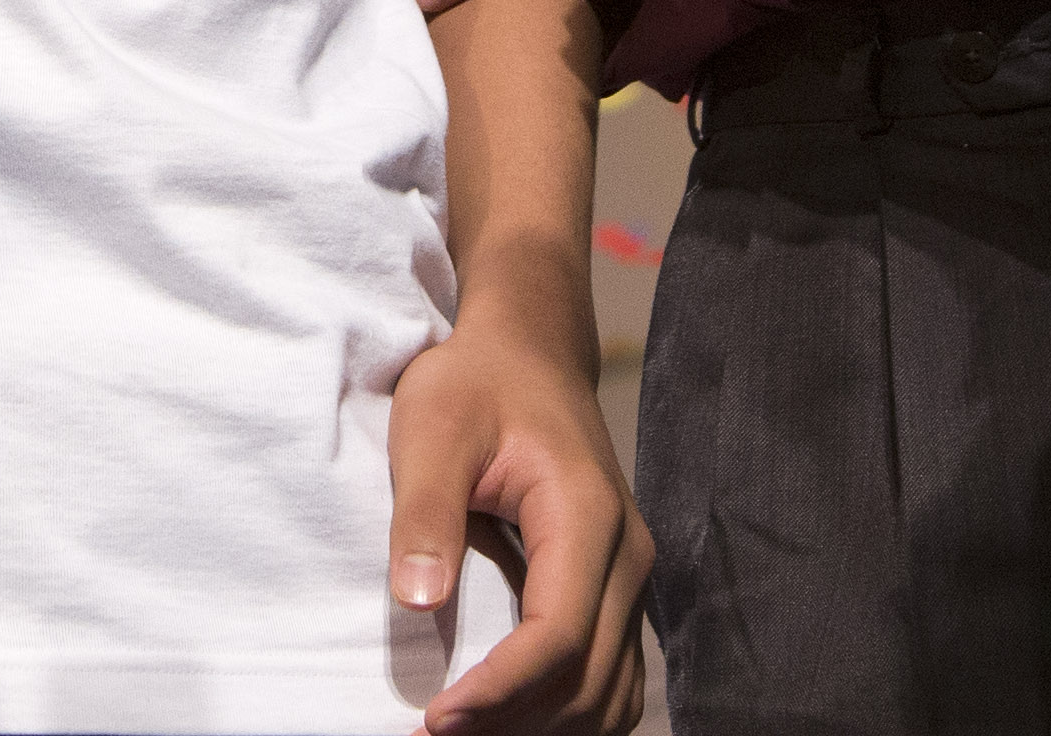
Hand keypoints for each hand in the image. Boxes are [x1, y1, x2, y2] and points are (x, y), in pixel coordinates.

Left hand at [385, 321, 648, 735]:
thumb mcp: (431, 426)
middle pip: (587, 680)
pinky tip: (511, 723)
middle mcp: (627, 557)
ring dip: (543, 730)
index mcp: (585, 513)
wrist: (529, 353)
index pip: (557, 635)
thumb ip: (426, 511)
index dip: (500, 690)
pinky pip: (612, 680)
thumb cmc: (475, 383)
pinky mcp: (618, 592)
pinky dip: (569, 715)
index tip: (435, 720)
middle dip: (511, 724)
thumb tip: (419, 601)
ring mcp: (631, 579)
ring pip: (609, 695)